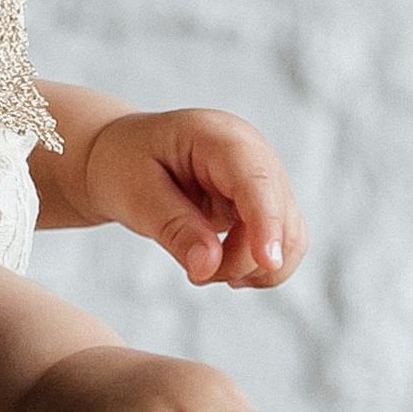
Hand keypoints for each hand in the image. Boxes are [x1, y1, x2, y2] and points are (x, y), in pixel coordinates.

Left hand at [75, 106, 305, 287]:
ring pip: (289, 238)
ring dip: (250, 269)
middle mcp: (254, 156)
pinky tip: (221, 269)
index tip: (266, 260)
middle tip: (194, 274)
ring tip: (202, 269)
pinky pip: (282, 247)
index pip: (256, 180)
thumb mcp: (135, 194)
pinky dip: (257, 269)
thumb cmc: (124, 164)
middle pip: (280, 217)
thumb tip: (208, 267)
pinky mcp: (264, 208)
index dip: (266, 220)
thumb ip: (173, 228)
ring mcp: (264, 182)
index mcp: (220, 137)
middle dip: (242, 259)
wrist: (123, 157)